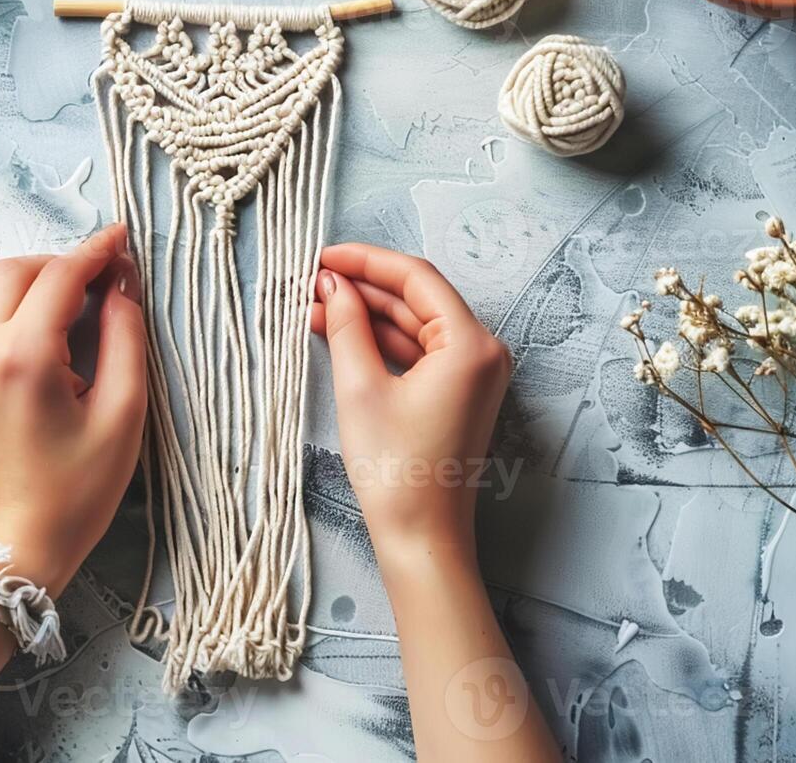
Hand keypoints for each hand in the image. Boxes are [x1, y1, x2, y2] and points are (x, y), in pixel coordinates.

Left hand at [0, 224, 146, 594]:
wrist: (22, 542)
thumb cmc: (80, 488)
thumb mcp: (123, 413)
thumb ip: (124, 337)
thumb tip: (121, 283)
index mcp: (23, 358)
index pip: (59, 277)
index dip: (96, 252)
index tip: (122, 240)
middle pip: (14, 270)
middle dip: (61, 263)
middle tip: (101, 276)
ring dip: (15, 277)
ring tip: (54, 295)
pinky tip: (18, 321)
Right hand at [311, 243, 510, 560]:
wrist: (422, 538)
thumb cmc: (395, 470)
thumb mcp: (360, 388)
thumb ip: (347, 326)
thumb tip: (332, 284)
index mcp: (471, 344)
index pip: (416, 277)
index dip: (366, 261)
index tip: (323, 256)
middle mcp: (484, 351)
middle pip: (418, 298)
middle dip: (363, 288)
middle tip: (312, 282)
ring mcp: (475, 374)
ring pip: (415, 324)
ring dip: (369, 315)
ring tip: (315, 308)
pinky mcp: (460, 393)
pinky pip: (420, 352)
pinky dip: (383, 342)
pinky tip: (342, 334)